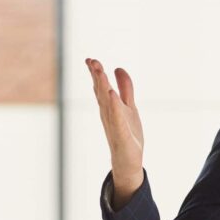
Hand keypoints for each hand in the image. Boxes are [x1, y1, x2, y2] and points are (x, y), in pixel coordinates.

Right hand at [86, 58, 144, 205]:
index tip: (90, 59)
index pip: (101, 87)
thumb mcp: (129, 107)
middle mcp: (108, 114)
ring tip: (101, 71)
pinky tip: (113, 95)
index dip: (96, 73)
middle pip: (101, 92)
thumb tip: (118, 68)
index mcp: (109, 106)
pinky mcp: (121, 135)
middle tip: (91, 61)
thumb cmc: (127, 134)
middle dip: (97, 76)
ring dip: (103, 87)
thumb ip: (126, 88)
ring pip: (107, 102)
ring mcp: (113, 124)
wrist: (128, 160)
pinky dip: (115, 106)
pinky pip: (117, 119)